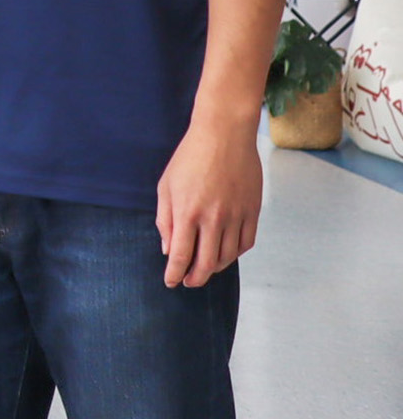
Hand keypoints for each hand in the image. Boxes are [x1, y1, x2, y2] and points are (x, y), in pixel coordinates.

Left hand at [156, 112, 261, 287]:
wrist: (225, 135)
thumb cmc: (190, 158)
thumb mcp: (166, 186)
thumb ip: (165, 220)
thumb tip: (169, 250)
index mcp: (187, 212)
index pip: (181, 255)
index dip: (175, 274)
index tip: (171, 282)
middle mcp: (213, 218)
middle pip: (206, 263)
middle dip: (195, 279)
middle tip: (188, 282)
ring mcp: (236, 216)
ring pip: (228, 256)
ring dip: (214, 268)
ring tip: (204, 269)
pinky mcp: (253, 211)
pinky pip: (245, 243)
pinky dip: (235, 254)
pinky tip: (225, 253)